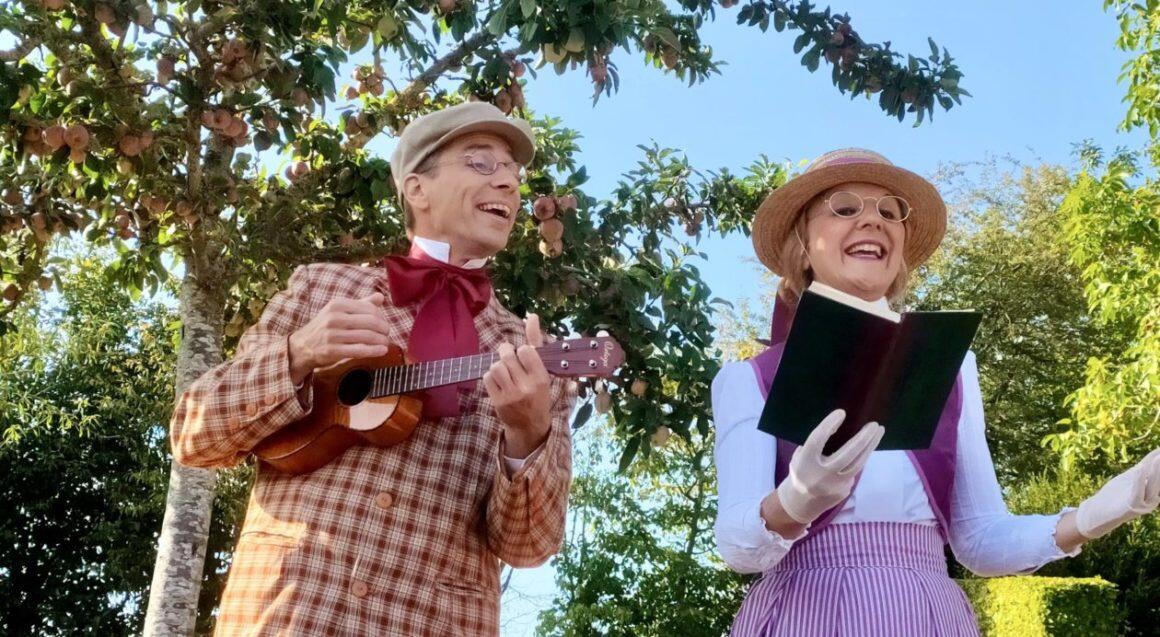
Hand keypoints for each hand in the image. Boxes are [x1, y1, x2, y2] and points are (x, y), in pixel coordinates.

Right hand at [287, 292, 391, 383]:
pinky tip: (382, 351)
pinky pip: (359, 350)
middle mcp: (335, 317)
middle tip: (387, 334)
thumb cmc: (326, 326)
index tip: (385, 324)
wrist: (303, 345)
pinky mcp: (332, 350)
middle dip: (384, 329)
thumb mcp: (340, 310)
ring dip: (382, 341)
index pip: (369, 309)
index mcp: (338, 304)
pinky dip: (374, 351)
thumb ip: (361, 304)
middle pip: (371, 322)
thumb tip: (381, 297)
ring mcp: (333, 334)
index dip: (382, 317)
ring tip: (386, 343)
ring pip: (367, 336)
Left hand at [483, 313, 550, 458]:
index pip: (525, 350)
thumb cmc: (537, 392)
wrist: (529, 425)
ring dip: (498, 365)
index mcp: (541, 378)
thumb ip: (536, 342)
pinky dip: (491, 376)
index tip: (524, 358)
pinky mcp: (498, 401)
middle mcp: (527, 386)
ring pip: (496, 366)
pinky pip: (487, 377)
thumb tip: (532, 316)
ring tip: (505, 372)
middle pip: (508, 356)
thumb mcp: (542, 370)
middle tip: (509, 360)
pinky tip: (499, 381)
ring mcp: (511, 395)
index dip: (522, 351)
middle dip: (506, 354)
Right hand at [776, 409, 883, 524]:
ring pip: (858, 464)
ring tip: (878, 432)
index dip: (828, 425)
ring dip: (870, 447)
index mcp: (805, 462)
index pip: (817, 440)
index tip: (842, 413)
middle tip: (874, 424)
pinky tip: (865, 449)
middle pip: (847, 454)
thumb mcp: (799, 457)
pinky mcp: (844, 491)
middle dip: (863, 438)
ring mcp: (834, 485)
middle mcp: (821, 474)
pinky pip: (855, 471)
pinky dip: (861, 459)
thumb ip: (815, 446)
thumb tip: (837, 429)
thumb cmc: (800, 472)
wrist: (800, 503)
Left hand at [1075, 447, 1159, 539]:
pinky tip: (1138, 468)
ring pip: (1152, 486)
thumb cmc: (1116, 494)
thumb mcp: (1132, 477)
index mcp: (1154, 493)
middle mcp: (1152, 500)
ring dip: (1155, 471)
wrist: (1099, 512)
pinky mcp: (1132, 507)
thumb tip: (1157, 452)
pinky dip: (1138, 480)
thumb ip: (1145, 467)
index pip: (1159, 475)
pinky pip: (1137, 493)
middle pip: (1159, 480)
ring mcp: (1143, 505)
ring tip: (1158, 458)